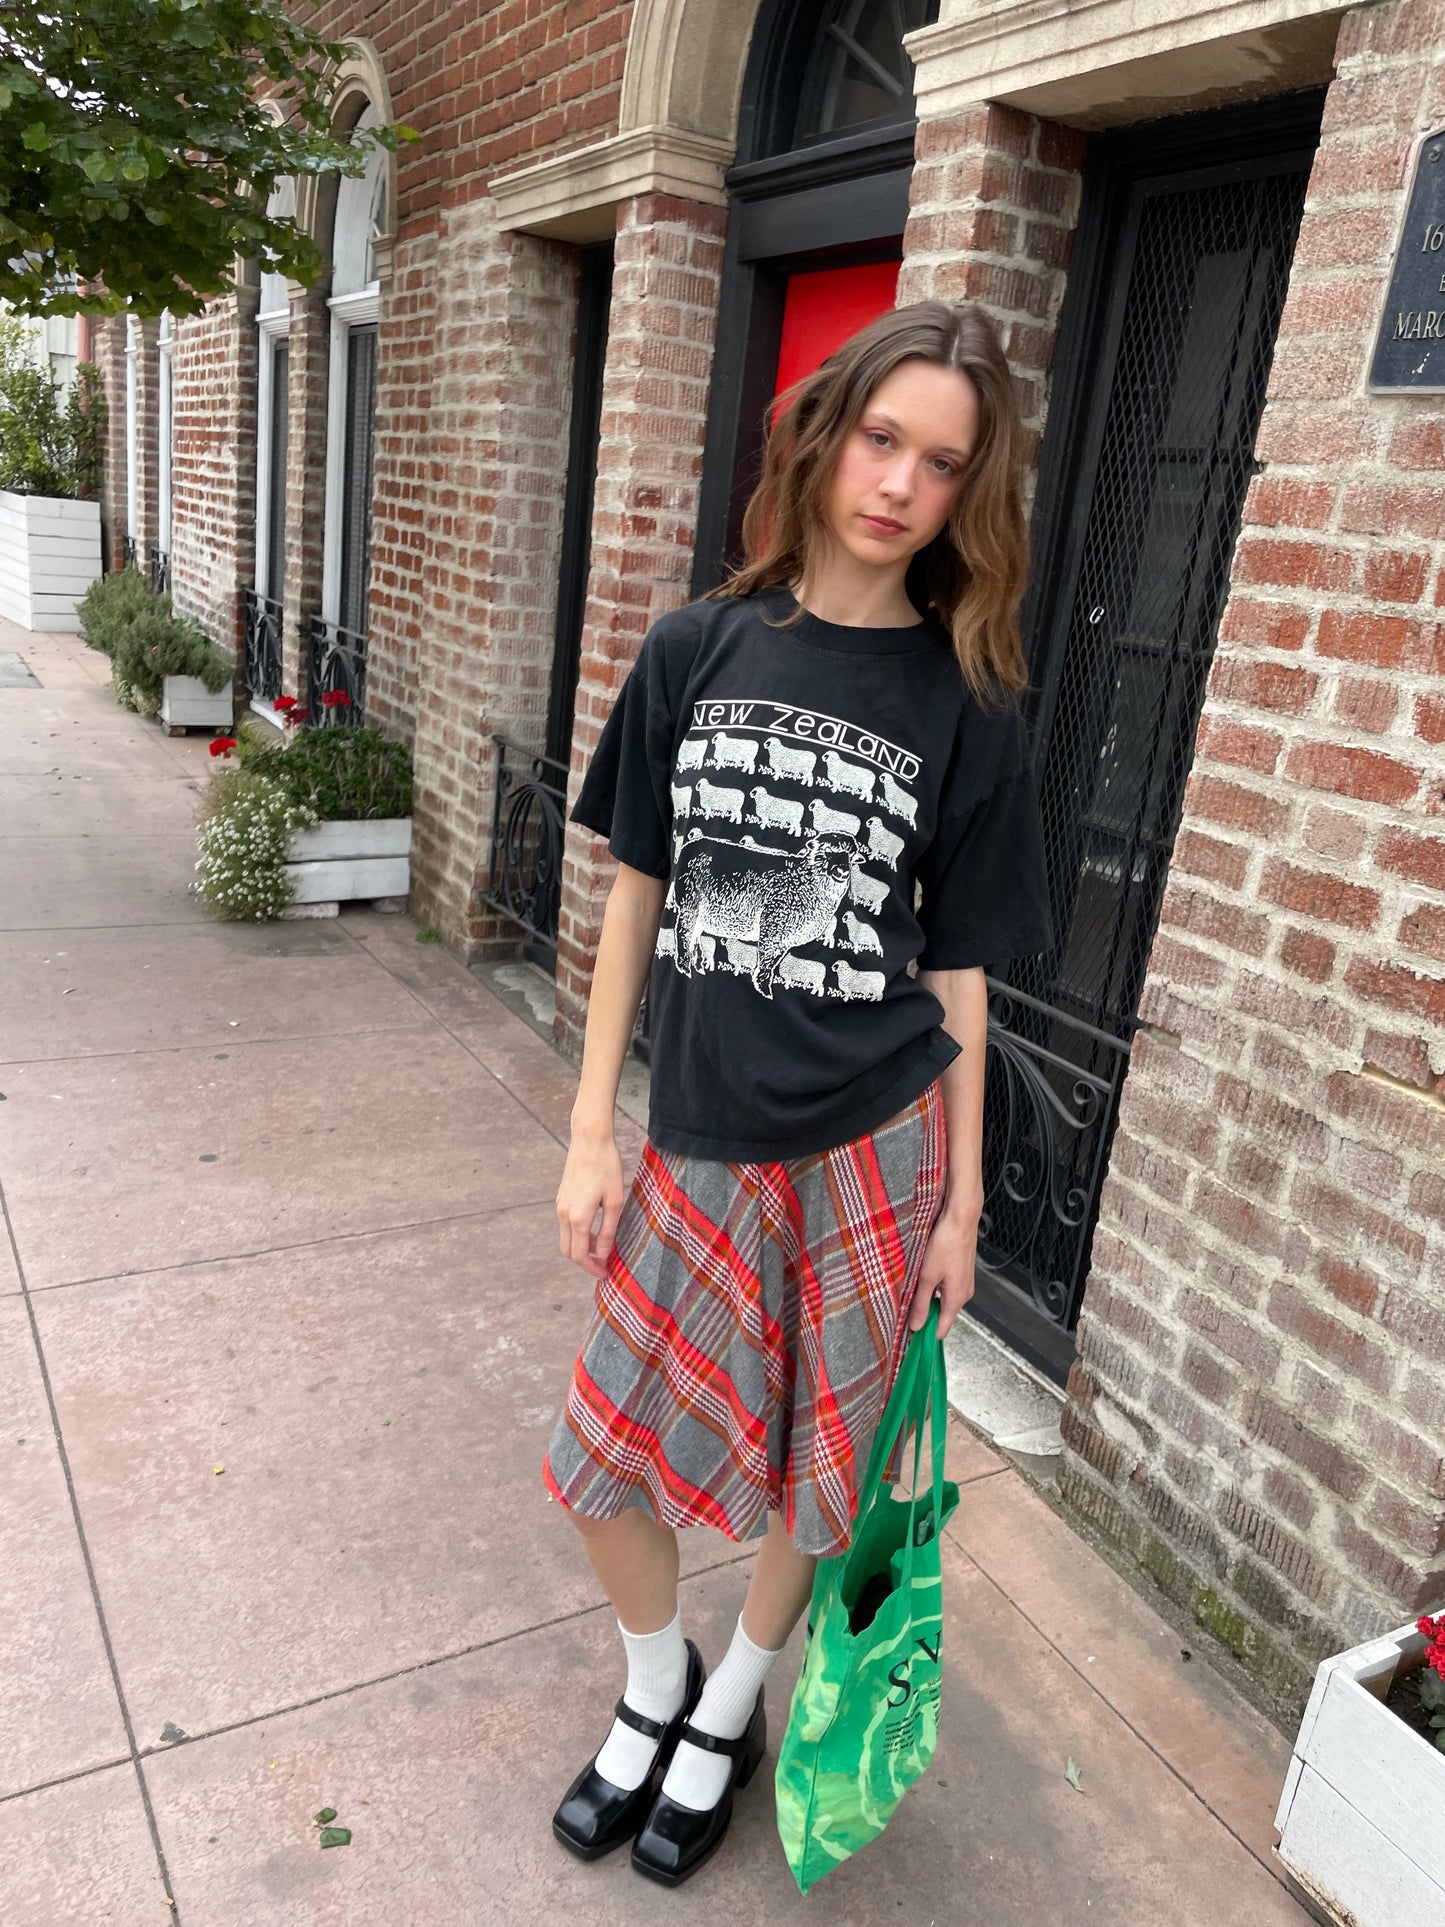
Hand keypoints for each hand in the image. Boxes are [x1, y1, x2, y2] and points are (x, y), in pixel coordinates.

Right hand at [556, 1126, 625, 1277]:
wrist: (590, 1140)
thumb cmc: (606, 1167)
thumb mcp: (615, 1201)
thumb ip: (608, 1230)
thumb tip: (603, 1253)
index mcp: (578, 1217)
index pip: (579, 1255)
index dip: (592, 1268)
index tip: (605, 1273)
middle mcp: (564, 1214)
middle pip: (568, 1251)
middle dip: (584, 1261)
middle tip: (603, 1263)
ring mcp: (560, 1205)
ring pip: (566, 1238)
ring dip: (581, 1246)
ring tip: (603, 1245)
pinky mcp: (561, 1198)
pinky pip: (565, 1224)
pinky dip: (577, 1233)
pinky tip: (595, 1227)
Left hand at [907, 1200, 980, 1337]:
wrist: (960, 1219)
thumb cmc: (946, 1244)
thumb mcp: (927, 1277)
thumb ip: (920, 1303)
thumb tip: (916, 1326)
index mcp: (956, 1299)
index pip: (941, 1330)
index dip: (925, 1334)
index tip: (909, 1334)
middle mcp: (964, 1294)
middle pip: (941, 1315)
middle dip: (924, 1313)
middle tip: (905, 1306)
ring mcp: (964, 1282)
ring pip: (943, 1299)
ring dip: (928, 1296)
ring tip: (915, 1284)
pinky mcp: (962, 1271)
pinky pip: (947, 1287)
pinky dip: (935, 1285)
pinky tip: (924, 1273)